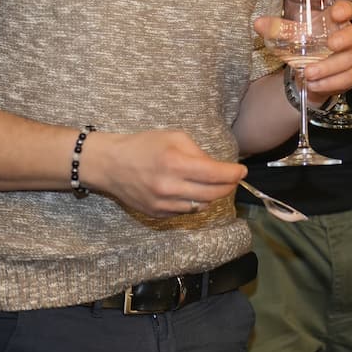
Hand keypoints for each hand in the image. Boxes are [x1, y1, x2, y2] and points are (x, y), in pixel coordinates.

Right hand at [80, 128, 245, 217]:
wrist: (110, 165)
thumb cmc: (143, 146)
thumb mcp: (174, 137)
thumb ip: (198, 152)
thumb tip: (217, 167)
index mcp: (175, 164)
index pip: (215, 174)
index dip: (234, 174)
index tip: (242, 171)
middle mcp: (170, 187)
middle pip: (213, 194)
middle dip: (228, 186)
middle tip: (233, 179)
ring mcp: (162, 204)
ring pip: (201, 206)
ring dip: (213, 196)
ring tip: (214, 184)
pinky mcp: (157, 214)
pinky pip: (186, 212)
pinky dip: (195, 203)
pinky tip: (194, 192)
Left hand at [253, 0, 351, 102]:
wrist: (305, 71)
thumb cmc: (302, 44)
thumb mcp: (287, 33)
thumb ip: (276, 27)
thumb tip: (259, 23)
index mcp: (334, 19)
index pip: (347, 8)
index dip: (344, 9)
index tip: (335, 13)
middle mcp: (348, 36)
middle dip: (345, 38)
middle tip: (330, 44)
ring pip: (350, 59)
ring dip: (329, 67)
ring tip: (309, 73)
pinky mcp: (351, 75)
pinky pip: (348, 78)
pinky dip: (330, 82)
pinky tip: (314, 85)